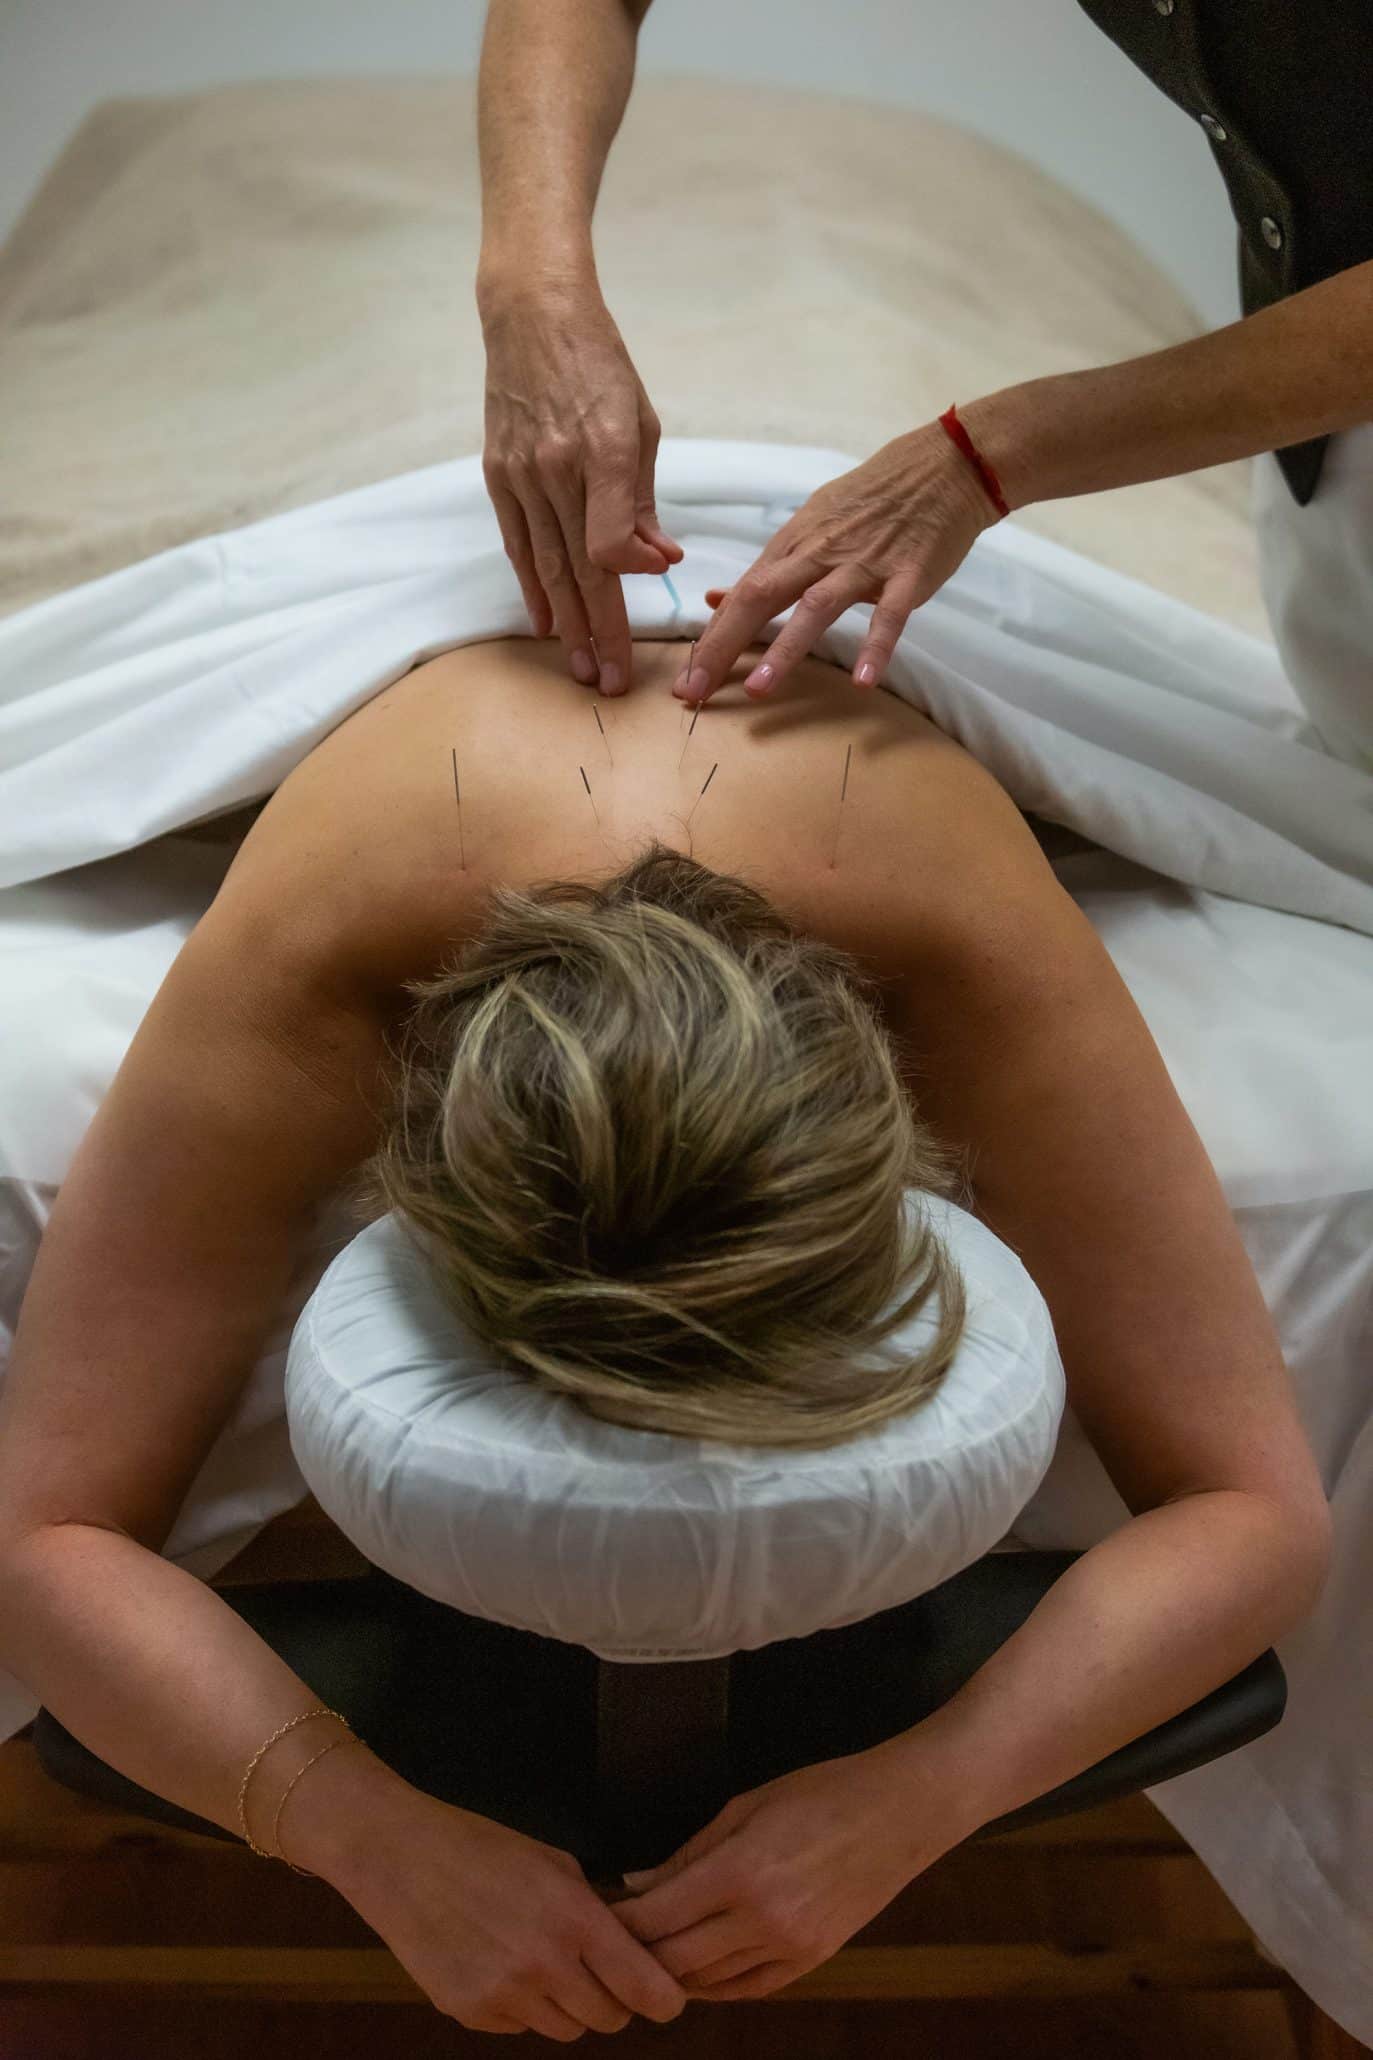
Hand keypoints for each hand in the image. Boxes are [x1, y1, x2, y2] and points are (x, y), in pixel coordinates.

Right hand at [324, 1773, 687, 2037]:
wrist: (400, 1858)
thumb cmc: (481, 1847)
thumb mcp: (553, 1861)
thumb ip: (594, 1907)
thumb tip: (633, 1943)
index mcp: (572, 1918)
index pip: (642, 1987)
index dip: (663, 1998)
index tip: (669, 1998)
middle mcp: (542, 1965)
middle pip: (608, 2018)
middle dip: (613, 1999)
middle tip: (600, 1972)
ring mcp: (503, 1995)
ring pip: (565, 2030)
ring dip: (567, 2006)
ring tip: (542, 1962)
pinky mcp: (470, 2013)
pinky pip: (519, 2027)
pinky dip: (521, 2007)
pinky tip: (501, 1965)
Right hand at [480, 275, 681, 695]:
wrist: (531, 316)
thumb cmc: (599, 366)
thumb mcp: (640, 422)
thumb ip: (644, 499)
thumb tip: (659, 560)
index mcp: (602, 451)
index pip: (610, 538)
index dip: (629, 572)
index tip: (648, 583)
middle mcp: (556, 469)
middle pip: (579, 568)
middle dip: (599, 630)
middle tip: (612, 681)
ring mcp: (520, 475)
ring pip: (545, 566)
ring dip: (565, 624)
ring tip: (582, 669)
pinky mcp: (497, 476)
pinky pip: (517, 545)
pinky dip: (532, 589)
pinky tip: (545, 625)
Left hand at [613, 1747, 929, 2002]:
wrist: (901, 1812)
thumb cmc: (823, 1791)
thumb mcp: (747, 1806)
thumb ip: (690, 1852)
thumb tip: (637, 1882)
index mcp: (742, 1872)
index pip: (659, 1915)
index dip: (620, 1921)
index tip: (597, 1914)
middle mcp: (764, 1921)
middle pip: (676, 1959)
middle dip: (636, 1952)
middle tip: (610, 1939)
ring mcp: (791, 1948)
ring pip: (709, 1982)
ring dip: (671, 1971)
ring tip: (644, 1952)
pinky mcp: (812, 1961)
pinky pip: (748, 1988)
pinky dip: (714, 1984)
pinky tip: (695, 1968)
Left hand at [673, 423, 999, 705]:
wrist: (943, 467)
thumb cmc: (873, 501)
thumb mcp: (812, 525)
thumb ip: (768, 569)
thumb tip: (716, 599)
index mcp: (794, 544)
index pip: (742, 594)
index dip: (711, 637)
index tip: (686, 680)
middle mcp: (820, 553)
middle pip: (761, 598)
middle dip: (724, 646)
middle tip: (696, 690)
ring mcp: (864, 563)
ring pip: (816, 606)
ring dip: (784, 648)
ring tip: (758, 689)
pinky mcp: (908, 574)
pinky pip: (890, 614)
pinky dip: (876, 645)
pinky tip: (863, 680)